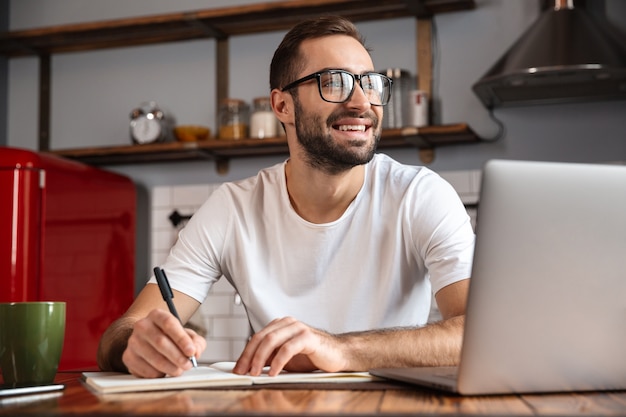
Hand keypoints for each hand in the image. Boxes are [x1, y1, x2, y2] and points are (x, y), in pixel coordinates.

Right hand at [122, 309, 205, 377]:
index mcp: (157, 315)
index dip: (181, 339)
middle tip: (188, 365)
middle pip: (160, 342)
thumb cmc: (171, 338)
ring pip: (154, 358)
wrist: (148, 341)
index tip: (191, 351)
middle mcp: (142, 325)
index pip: (169, 324)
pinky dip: (158, 374)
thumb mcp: (187, 336)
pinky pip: (145, 369)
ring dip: (170, 367)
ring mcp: (133, 341)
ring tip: (179, 370)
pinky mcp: (128, 357)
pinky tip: (164, 372)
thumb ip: (196, 342)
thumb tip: (195, 352)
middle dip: (177, 356)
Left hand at [232, 317, 347, 375]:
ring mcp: (298, 328)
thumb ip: (270, 356)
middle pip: (261, 337)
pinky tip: (273, 372)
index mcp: (281, 325)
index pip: (257, 337)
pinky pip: (287, 348)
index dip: (245, 353)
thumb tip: (249, 365)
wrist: (337, 354)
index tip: (238, 368)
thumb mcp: (285, 357)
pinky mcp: (308, 337)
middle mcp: (288, 323)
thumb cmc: (313, 355)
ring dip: (260, 358)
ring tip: (255, 373)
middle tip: (242, 371)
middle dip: (249, 356)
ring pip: (271, 340)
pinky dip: (277, 361)